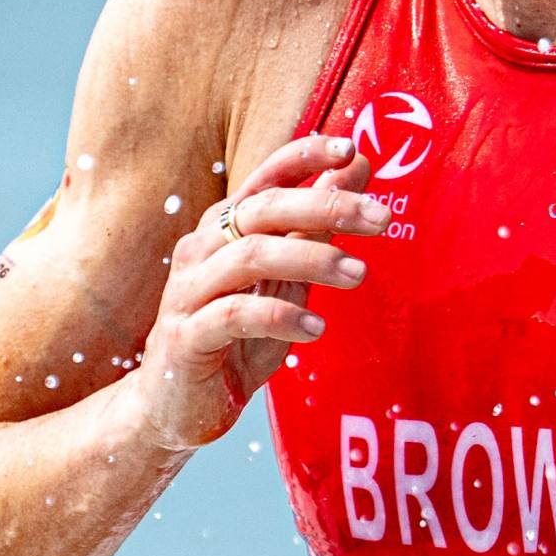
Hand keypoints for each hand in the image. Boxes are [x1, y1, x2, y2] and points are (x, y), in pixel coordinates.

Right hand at [136, 135, 382, 450]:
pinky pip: (234, 314)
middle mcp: (202, 250)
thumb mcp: (285, 280)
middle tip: (381, 218)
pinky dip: (280, 316)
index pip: (265, 179)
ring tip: (358, 273)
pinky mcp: (186, 337)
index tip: (350, 148)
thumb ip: (316, 227)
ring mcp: (189, 292)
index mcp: (224, 230)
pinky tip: (315, 328)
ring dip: (311, 258)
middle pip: (263, 210)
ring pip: (250, 256)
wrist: (174, 406)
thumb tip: (356, 168)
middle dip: (325, 206)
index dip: (303, 156)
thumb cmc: (233, 340)